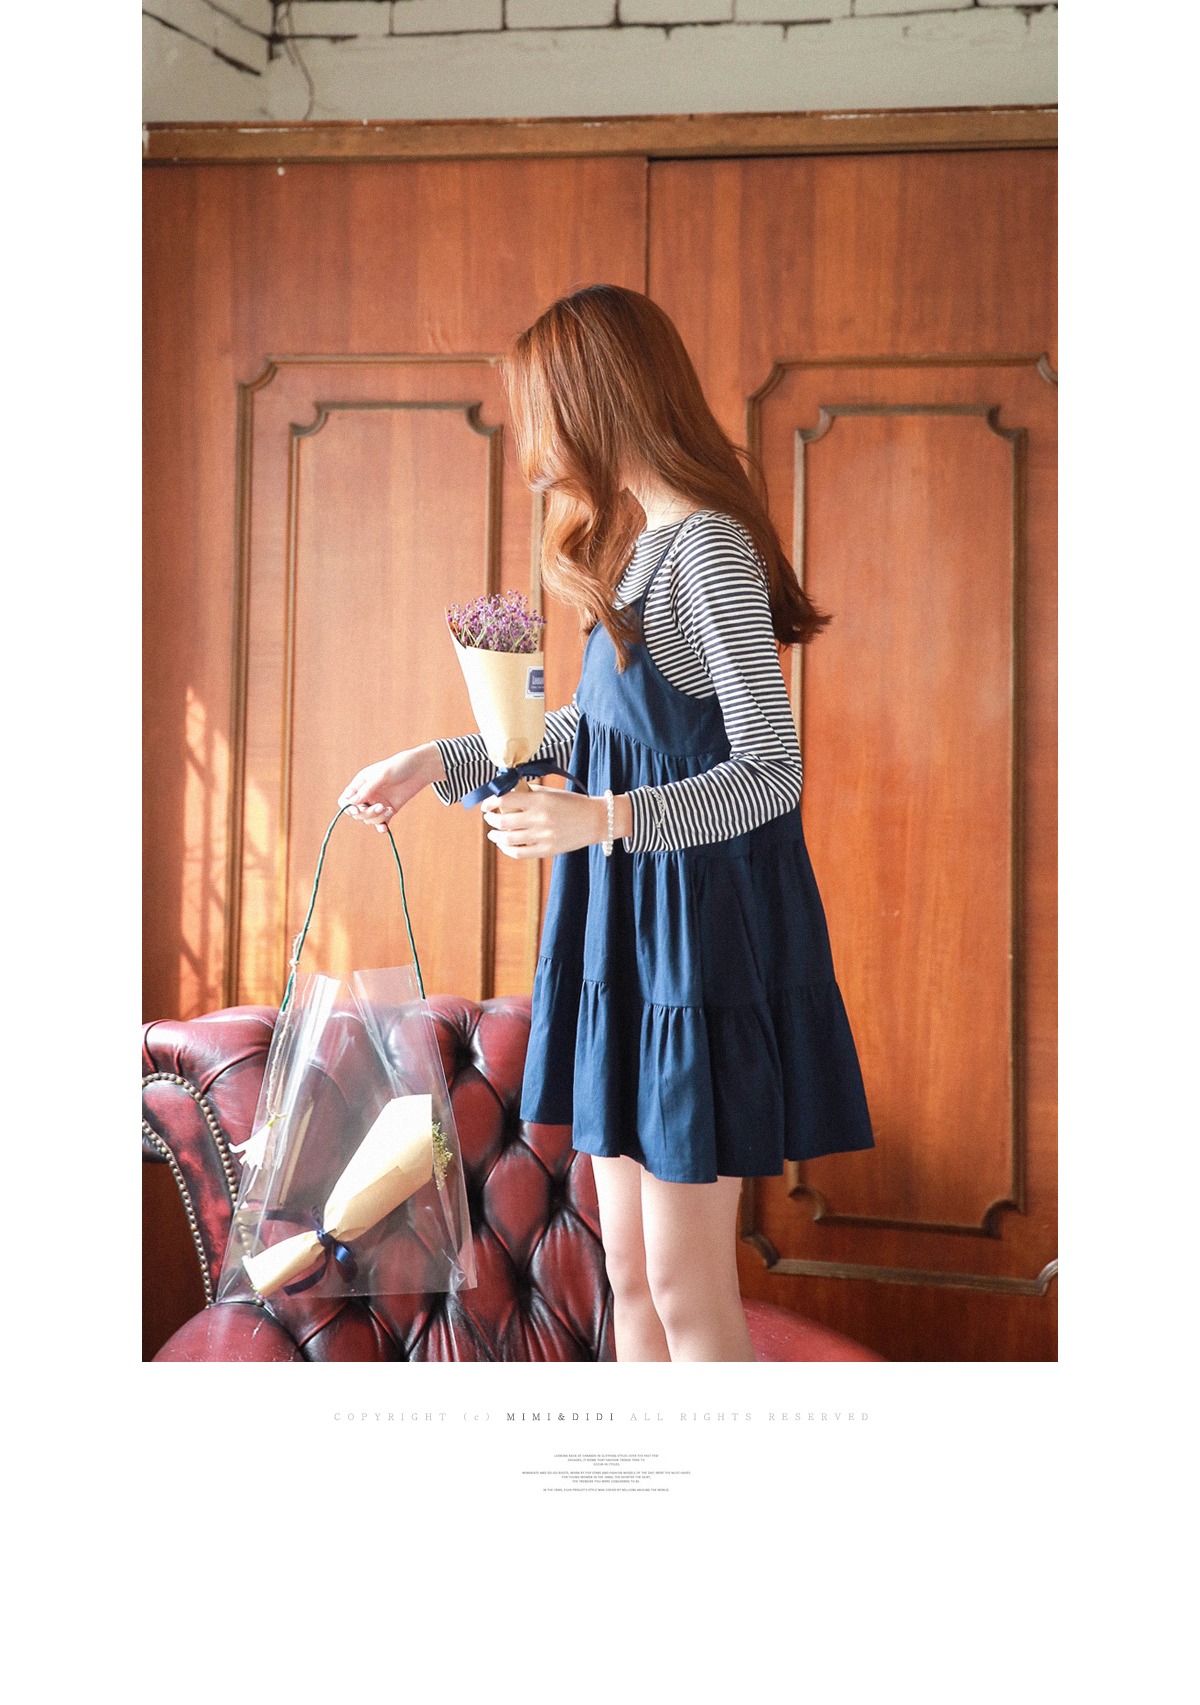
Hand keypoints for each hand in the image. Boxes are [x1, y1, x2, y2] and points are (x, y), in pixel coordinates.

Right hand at [338, 744, 444, 831]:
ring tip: (389, 809)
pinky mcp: (389, 810)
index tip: (358, 809)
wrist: (420, 768)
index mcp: (360, 784)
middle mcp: (367, 795)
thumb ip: (367, 789)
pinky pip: (381, 823)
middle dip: (367, 813)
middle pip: (357, 813)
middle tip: (381, 807)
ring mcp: (378, 803)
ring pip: (369, 819)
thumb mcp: (382, 775)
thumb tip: (352, 803)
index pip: (345, 800)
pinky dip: (382, 826)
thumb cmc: (399, 766)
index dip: (348, 807)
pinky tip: (385, 829)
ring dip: (377, 818)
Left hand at [482, 783, 628, 858]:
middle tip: (489, 817)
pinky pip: (519, 853)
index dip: (490, 802)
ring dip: (495, 835)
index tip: (486, 805)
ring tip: (493, 833)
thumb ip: (529, 791)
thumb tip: (507, 792)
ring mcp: (543, 837)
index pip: (504, 800)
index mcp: (540, 800)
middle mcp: (539, 818)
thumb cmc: (573, 803)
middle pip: (502, 821)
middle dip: (491, 819)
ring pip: (507, 839)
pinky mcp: (547, 851)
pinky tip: (504, 845)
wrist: (596, 820)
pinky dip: (506, 849)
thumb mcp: (552, 792)